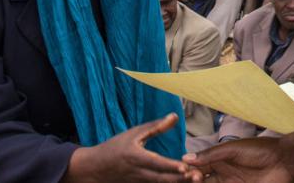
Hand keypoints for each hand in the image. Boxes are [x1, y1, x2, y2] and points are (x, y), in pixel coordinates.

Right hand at [63, 113, 196, 182]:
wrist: (95, 168)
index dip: (170, 166)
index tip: (185, 168)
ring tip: (195, 180)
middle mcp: (138, 173)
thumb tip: (175, 116)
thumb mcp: (133, 133)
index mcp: (136, 157)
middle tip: (198, 176)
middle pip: (162, 179)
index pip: (156, 163)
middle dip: (180, 179)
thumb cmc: (115, 147)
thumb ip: (156, 127)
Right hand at [184, 137, 293, 182]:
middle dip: (192, 180)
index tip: (183, 171)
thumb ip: (211, 155)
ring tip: (197, 181)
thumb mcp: (233, 149)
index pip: (197, 166)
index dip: (188, 169)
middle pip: (200, 180)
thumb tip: (186, 158)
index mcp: (219, 159)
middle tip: (193, 178)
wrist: (286, 161)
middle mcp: (222, 173)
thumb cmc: (261, 150)